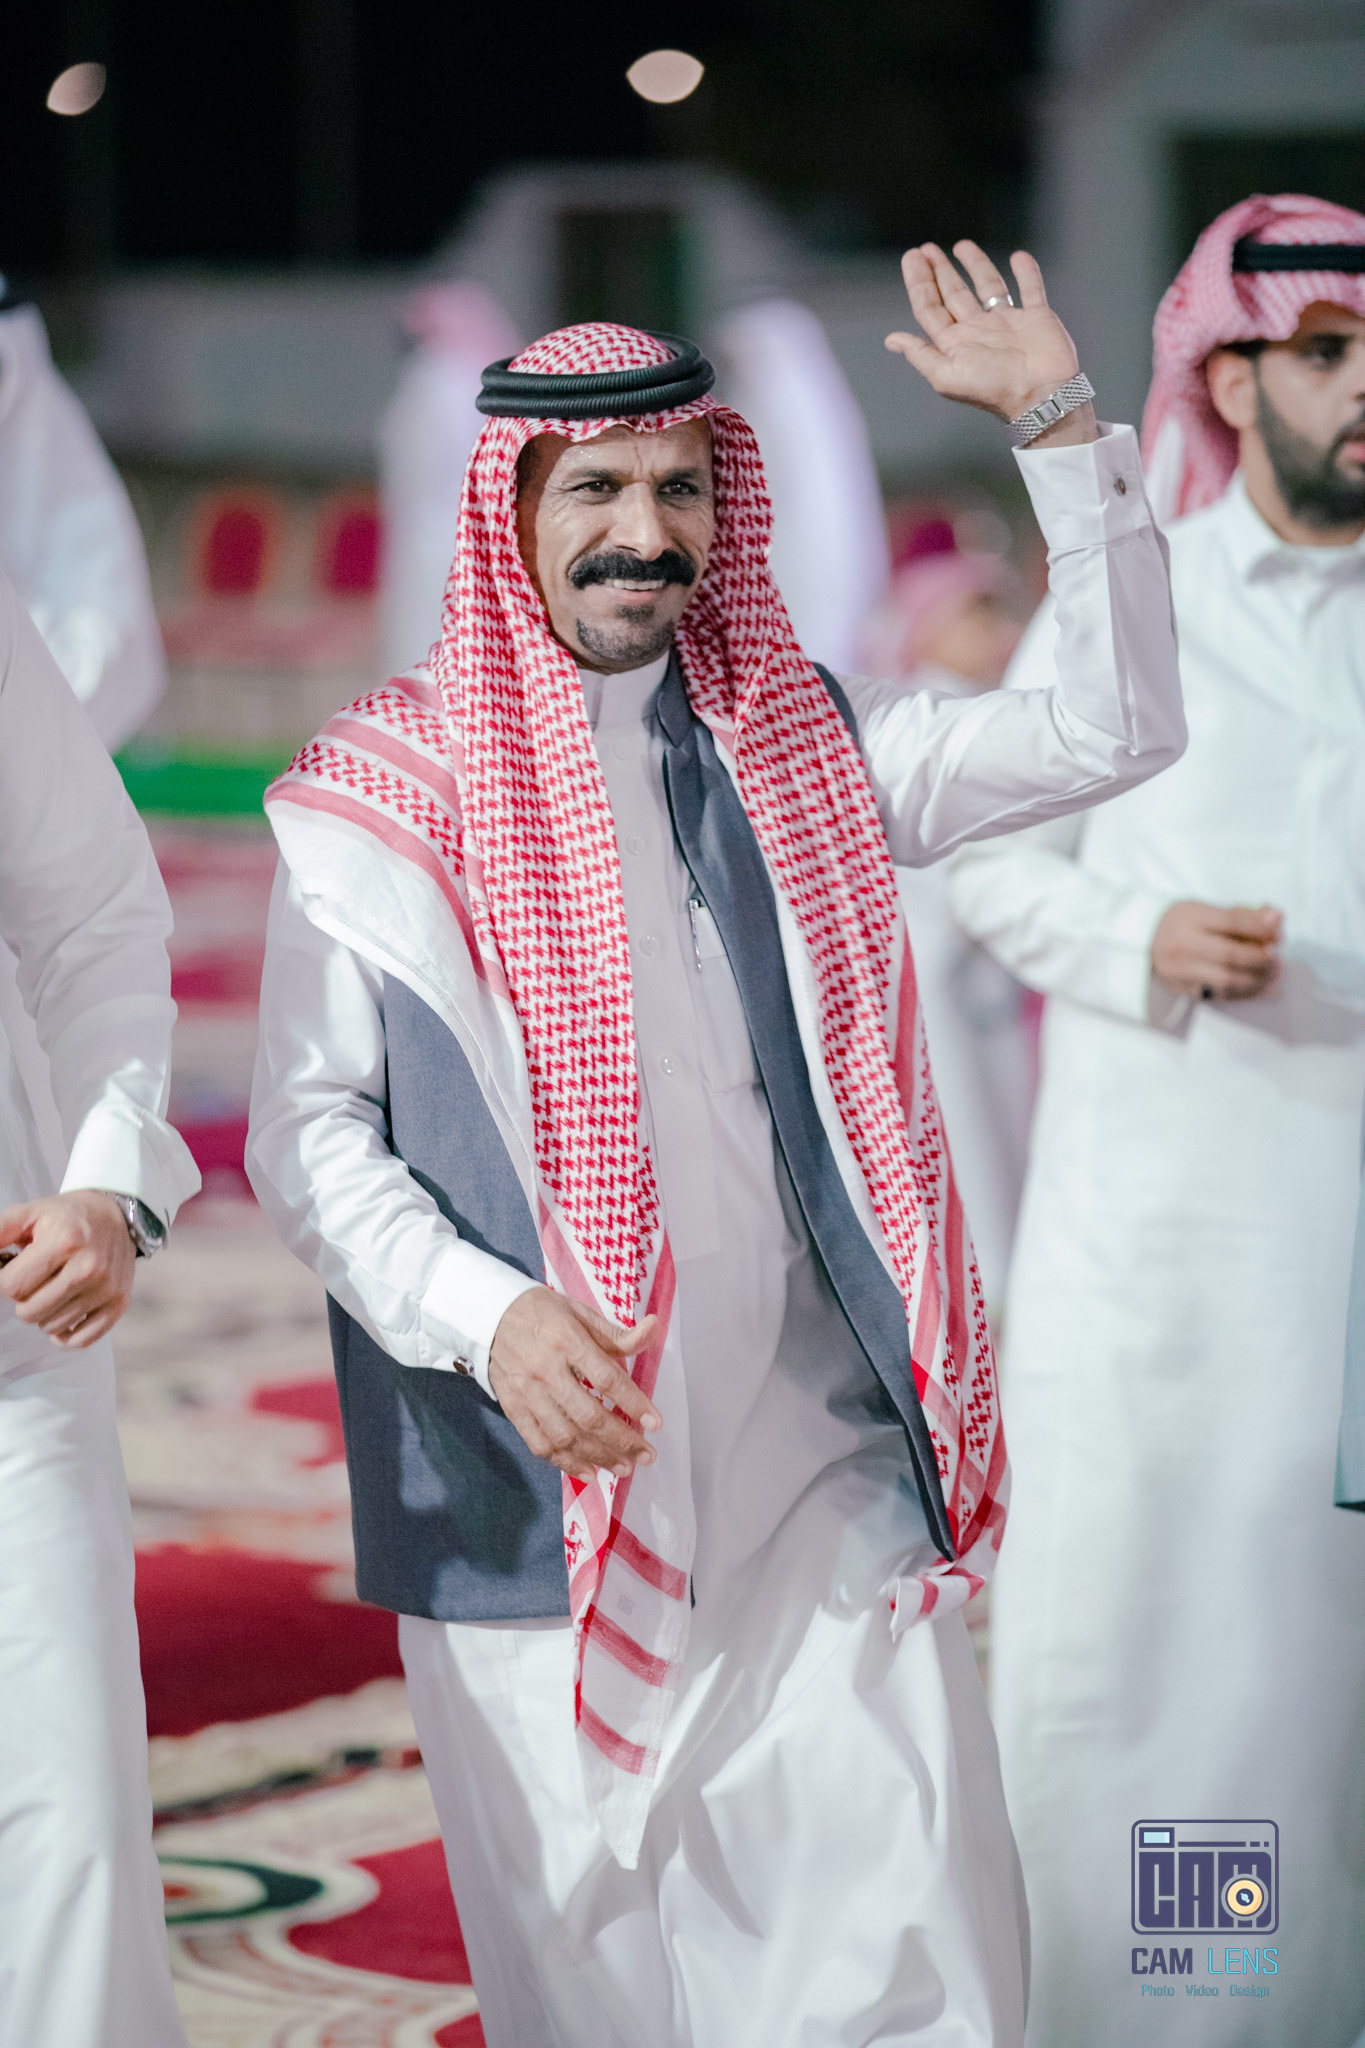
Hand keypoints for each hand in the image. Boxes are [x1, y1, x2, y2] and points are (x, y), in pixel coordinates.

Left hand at [0, 1191, 136, 1347]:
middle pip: (29, 1312)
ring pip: (51, 1327)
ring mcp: (106, 1288)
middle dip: (24, 1298)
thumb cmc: (67, 1217)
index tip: (15, 1270)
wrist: (116, 1216)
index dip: (5, 1281)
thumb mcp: (29, 1213)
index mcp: (65, 1241)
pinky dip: (66, 1335)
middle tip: (36, 1280)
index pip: (12, 1286)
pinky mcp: (119, 1303)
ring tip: (53, 1290)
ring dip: (45, 1313)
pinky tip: (63, 1315)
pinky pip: (81, 1340)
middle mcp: (89, 1267)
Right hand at [489, 1287, 661, 1481]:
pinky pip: (540, 1443)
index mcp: (567, 1340)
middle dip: (622, 1441)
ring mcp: (527, 1393)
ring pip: (565, 1436)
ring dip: (598, 1457)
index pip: (606, 1379)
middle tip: (646, 1455)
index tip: (655, 1423)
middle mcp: (546, 1370)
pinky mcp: (514, 1408)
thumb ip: (616, 1333)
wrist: (489, 1316)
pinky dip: (565, 1463)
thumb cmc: (542, 1313)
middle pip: (588, 1416)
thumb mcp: (580, 1313)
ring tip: (624, 1467)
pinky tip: (588, 1471)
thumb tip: (652, 1330)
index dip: (634, 1403)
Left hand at [885, 241, 1093, 439]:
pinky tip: (1018, 257)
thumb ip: (920, 354)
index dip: (919, 283)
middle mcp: (979, 331)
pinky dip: (1027, 273)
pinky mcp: (1037, 318)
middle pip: (954, 295)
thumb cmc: (992, 387)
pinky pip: (1031, 289)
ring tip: (961, 245)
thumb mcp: (946, 374)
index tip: (911, 257)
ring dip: (975, 266)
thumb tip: (891, 341)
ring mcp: (1008, 323)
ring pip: (988, 287)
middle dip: (939, 272)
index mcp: (956, 344)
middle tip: (926, 249)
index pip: (931, 308)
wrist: (1040, 393)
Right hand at [1151, 901, 1282, 1002]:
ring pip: (1226, 980)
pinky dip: (1242, 993)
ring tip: (1271, 975)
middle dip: (1260, 959)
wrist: (1144, 940)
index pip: (1232, 922)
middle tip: (1276, 959)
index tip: (1278, 934)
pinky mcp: (1182, 988)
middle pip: (1230, 955)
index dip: (1261, 928)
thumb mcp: (1206, 909)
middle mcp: (1183, 944)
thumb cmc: (1182, 922)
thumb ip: (1242, 914)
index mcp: (1190, 918)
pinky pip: (1218, 995)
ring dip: (1255, 980)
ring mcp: (1181, 970)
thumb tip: (1276, 918)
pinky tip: (1256, 987)